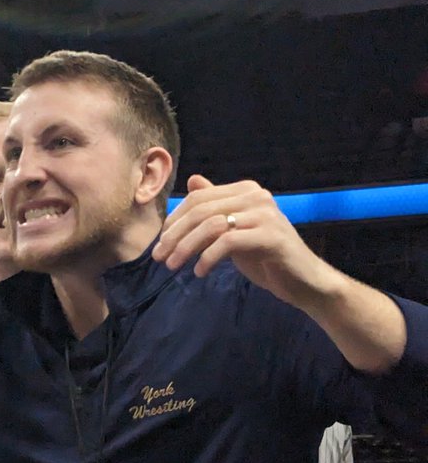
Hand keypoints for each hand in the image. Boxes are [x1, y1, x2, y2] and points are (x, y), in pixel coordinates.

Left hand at [153, 174, 326, 303]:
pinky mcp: (270, 237)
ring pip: (212, 225)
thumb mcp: (235, 231)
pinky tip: (199, 272)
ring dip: (186, 247)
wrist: (303, 281)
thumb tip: (193, 181)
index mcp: (246, 191)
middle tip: (159, 258)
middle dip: (175, 235)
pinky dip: (208, 258)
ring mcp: (266, 215)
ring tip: (173, 267)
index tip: (161, 243)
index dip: (174, 220)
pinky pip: (228, 242)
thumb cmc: (266, 258)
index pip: (198, 199)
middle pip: (201, 210)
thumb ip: (216, 208)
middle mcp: (257, 197)